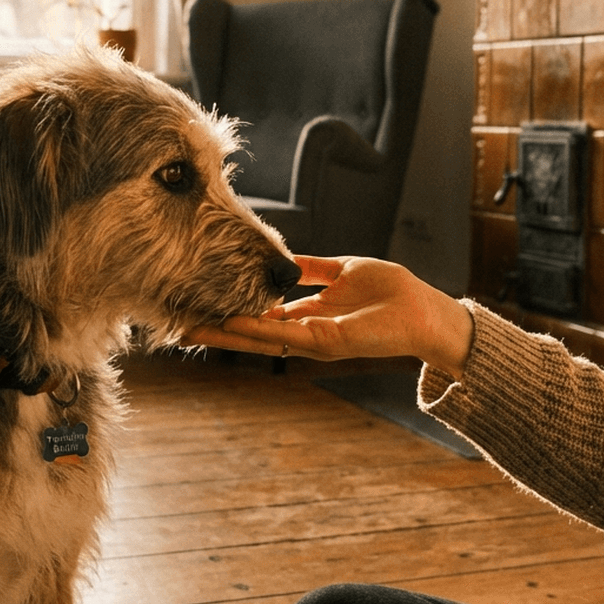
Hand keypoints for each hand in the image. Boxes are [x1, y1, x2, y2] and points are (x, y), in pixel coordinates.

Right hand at [182, 256, 474, 377]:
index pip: (260, 315)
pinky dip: (258, 329)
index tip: (200, 304)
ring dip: (226, 334)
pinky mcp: (326, 342)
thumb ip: (314, 269)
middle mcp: (304, 332)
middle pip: (251, 332)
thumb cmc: (393, 293)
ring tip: (191, 329)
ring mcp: (313, 340)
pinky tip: (233, 323)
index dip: (230, 310)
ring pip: (260, 338)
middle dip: (216, 329)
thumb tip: (286, 261)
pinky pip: (285, 335)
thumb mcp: (344, 271)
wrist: (425, 312)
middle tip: (179, 324)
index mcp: (307, 315)